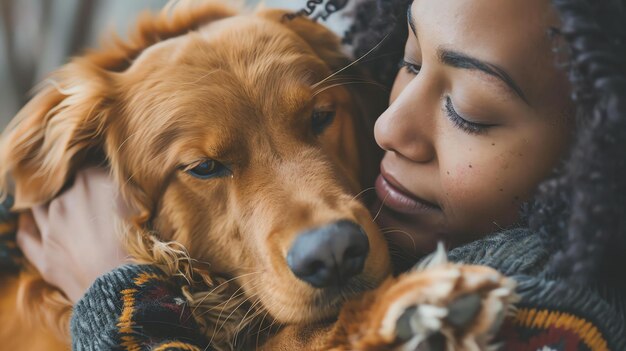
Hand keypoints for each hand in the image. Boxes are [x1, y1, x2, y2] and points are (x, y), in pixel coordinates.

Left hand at [17, 168, 129, 302]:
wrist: (123, 286)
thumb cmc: (141, 242)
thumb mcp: (141, 204)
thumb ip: (123, 186)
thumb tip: (116, 180)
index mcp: (90, 180)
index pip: (87, 166)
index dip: (96, 173)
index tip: (103, 182)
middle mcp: (65, 199)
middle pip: (63, 185)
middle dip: (72, 190)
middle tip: (89, 200)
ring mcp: (50, 228)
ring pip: (39, 206)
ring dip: (47, 204)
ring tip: (60, 208)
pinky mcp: (44, 255)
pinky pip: (26, 236)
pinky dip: (28, 227)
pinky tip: (29, 222)